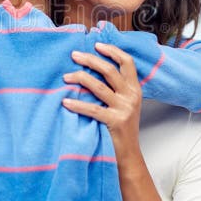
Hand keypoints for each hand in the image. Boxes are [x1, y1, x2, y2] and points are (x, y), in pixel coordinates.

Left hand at [61, 42, 142, 158]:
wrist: (128, 156)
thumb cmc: (121, 129)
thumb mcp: (125, 105)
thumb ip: (116, 88)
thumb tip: (92, 70)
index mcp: (135, 89)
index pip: (127, 62)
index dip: (112, 51)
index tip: (96, 45)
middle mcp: (131, 96)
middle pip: (109, 70)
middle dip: (90, 60)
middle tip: (74, 55)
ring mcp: (124, 108)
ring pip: (99, 86)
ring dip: (80, 78)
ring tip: (66, 77)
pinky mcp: (115, 121)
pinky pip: (92, 109)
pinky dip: (77, 104)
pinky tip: (65, 102)